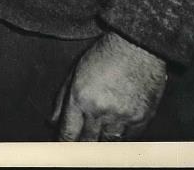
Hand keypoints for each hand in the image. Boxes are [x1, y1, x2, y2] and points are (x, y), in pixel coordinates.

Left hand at [51, 31, 167, 140]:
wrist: (138, 46)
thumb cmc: (106, 53)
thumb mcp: (76, 70)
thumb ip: (63, 98)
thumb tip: (53, 121)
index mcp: (80, 97)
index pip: (68, 133)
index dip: (65, 144)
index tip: (64, 148)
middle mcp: (99, 110)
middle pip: (87, 143)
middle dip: (83, 144)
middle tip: (82, 144)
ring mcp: (121, 117)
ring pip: (108, 143)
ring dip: (103, 140)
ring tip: (101, 132)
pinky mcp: (140, 119)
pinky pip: (128, 139)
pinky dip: (122, 136)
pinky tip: (118, 127)